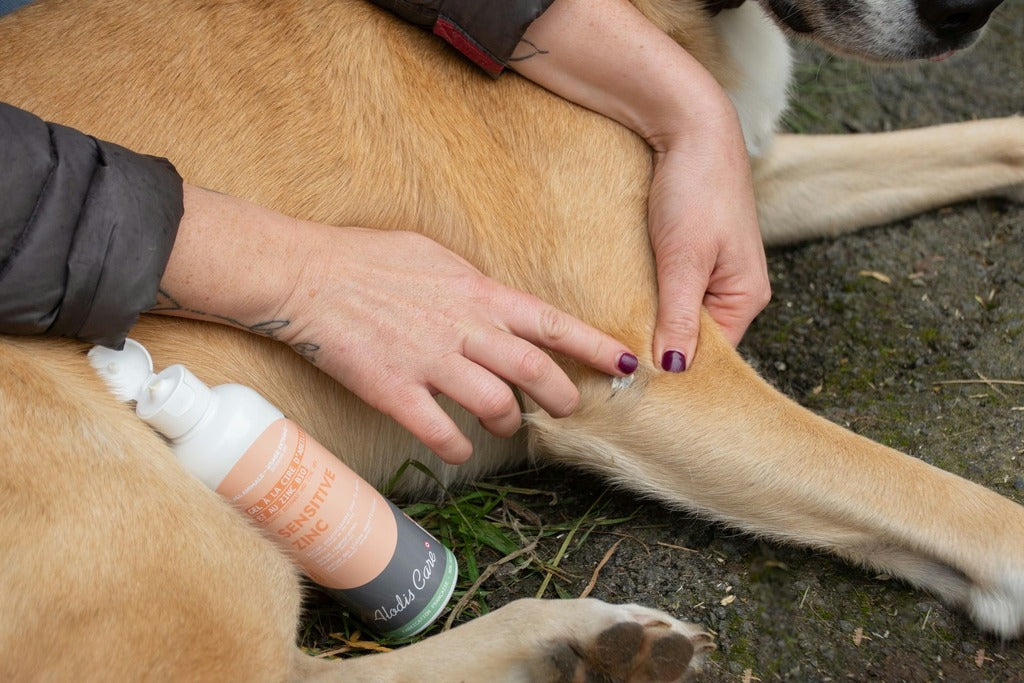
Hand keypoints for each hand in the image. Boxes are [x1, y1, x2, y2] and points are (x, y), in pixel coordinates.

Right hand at [272, 226, 635, 463]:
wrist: (307, 275)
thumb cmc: (369, 258)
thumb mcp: (434, 255)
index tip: (625, 364)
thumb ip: (473, 285)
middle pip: (535, 373)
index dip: (593, 347)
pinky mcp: (394, 390)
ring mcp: (429, 361)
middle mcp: (463, 328)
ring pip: (495, 407)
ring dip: (511, 424)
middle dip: (563, 398)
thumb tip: (496, 302)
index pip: (550, 323)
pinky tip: (459, 450)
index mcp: (477, 293)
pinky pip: (440, 433)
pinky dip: (458, 449)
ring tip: (508, 426)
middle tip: (568, 411)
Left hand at [511, 0, 769, 370]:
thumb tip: (673, 370)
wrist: (690, 124)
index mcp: (746, 297)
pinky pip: (668, 291)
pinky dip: (645, 300)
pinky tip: (618, 307)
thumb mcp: (684, 259)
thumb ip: (679, 316)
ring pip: (677, 315)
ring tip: (612, 343)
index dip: (673, 373)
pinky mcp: (689, 254)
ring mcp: (712, 272)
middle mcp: (734, 290)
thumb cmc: (697, 188)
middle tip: (614, 371)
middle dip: (658, 350)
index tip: (632, 389)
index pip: (711, 356)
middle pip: (694, 338)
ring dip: (648, 324)